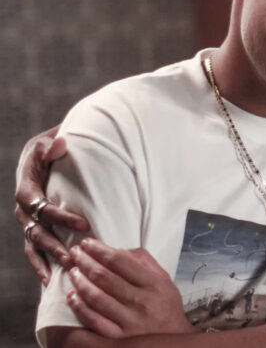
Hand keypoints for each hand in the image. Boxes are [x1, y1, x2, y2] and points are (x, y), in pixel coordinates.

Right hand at [14, 126, 89, 284]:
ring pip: (33, 244)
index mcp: (26, 186)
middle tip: (74, 256)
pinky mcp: (34, 228)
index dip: (59, 216)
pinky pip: (33, 250)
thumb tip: (58, 145)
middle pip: (35, 230)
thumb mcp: (49, 142)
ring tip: (64, 272)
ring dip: (48, 259)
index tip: (84, 225)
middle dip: (54, 245)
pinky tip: (50, 281)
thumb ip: (51, 146)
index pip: (39, 205)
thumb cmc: (51, 146)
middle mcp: (23, 207)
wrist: (45, 152)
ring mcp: (27, 220)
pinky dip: (40, 264)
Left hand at [66, 238, 193, 337]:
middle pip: (105, 277)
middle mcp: (141, 301)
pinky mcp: (118, 337)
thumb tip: (118, 250)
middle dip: (85, 262)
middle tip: (74, 253)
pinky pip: (94, 320)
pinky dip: (80, 307)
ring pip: (97, 297)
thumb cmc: (166, 306)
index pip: (120, 261)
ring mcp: (128, 320)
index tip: (88, 243)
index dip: (100, 250)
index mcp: (153, 283)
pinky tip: (72, 297)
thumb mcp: (163, 280)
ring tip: (72, 271)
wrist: (173, 338)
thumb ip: (144, 263)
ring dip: (80, 282)